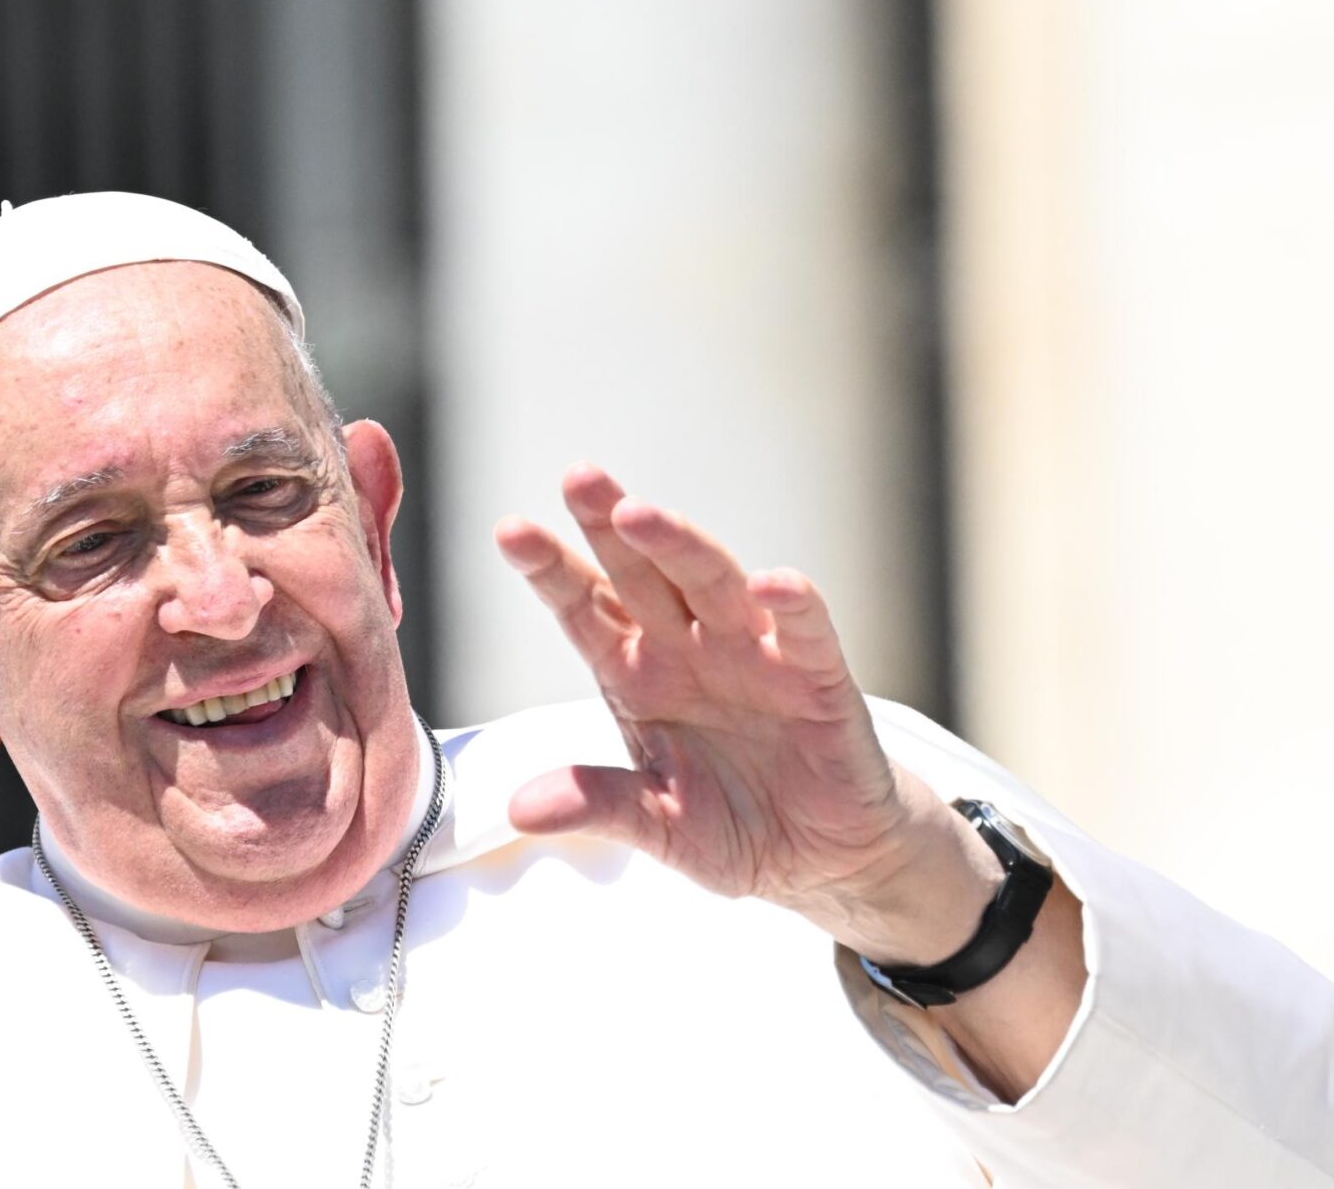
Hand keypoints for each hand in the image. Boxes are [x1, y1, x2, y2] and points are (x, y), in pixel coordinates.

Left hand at [497, 466, 998, 963]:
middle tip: (579, 478)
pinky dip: (792, 605)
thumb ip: (599, 806)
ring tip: (640, 514)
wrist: (821, 855)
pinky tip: (771, 583)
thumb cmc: (733, 826)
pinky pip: (805, 631)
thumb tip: (518, 810)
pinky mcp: (818, 678)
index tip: (511, 532)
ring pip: (714, 583)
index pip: (588, 610)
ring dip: (680, 546)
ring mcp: (755, 656)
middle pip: (643, 574)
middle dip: (609, 526)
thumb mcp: (658, 827)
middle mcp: (692, 650)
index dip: (552, 571)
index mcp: (640, 676)